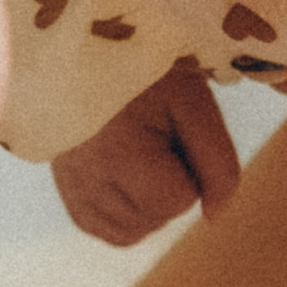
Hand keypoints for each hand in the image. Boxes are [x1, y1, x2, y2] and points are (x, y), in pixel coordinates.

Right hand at [53, 61, 242, 244]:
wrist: (95, 54)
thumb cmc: (149, 77)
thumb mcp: (194, 104)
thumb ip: (217, 162)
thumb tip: (214, 217)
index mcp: (117, 151)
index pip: (178, 200)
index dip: (189, 167)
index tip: (171, 129)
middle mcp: (85, 178)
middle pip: (157, 218)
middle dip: (170, 185)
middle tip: (153, 136)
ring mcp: (71, 190)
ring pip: (134, 232)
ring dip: (151, 203)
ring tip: (140, 153)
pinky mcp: (68, 198)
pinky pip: (112, 231)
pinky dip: (129, 213)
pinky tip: (129, 176)